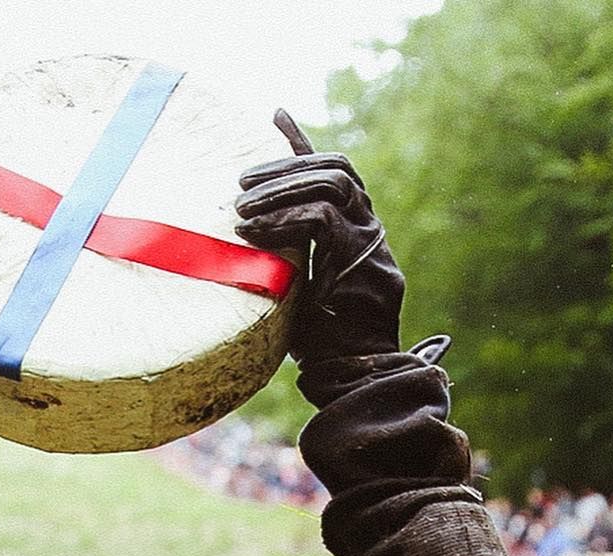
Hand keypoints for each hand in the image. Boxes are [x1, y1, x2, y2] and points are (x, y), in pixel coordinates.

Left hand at [235, 112, 403, 370]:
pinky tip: (252, 233)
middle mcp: (371, 233)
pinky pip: (321, 220)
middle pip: (337, 168)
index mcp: (357, 234)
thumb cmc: (321, 347)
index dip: (305, 144)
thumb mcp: (295, 289)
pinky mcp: (364, 264)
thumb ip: (286, 254)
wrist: (353, 382)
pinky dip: (282, 221)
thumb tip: (247, 230)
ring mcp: (373, 247)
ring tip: (240, 210)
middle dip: (286, 166)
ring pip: (332, 184)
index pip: (336, 171)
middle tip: (240, 184)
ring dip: (280, 189)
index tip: (274, 116)